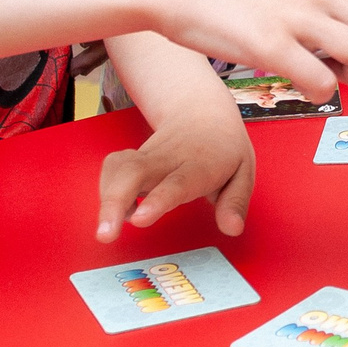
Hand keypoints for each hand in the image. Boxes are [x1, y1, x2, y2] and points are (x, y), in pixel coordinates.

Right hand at [96, 110, 254, 241]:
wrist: (202, 112)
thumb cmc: (223, 149)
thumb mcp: (242, 172)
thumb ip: (235, 202)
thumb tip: (233, 229)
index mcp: (199, 164)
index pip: (177, 183)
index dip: (157, 200)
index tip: (139, 219)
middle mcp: (168, 158)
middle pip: (134, 172)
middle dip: (114, 202)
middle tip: (104, 235)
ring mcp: (147, 155)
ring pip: (118, 168)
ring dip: (106, 198)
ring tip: (107, 230)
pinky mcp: (132, 157)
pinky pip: (112, 169)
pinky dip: (107, 190)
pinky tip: (117, 211)